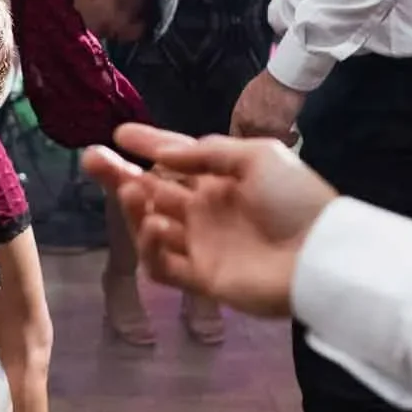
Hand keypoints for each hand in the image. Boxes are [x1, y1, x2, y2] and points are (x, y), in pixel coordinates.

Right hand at [83, 126, 334, 317]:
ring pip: (150, 226)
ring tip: (132, 191)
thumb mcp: (258, 156)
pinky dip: (151, 246)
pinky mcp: (201, 278)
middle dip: (120, 175)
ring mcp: (202, 245)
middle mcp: (205, 210)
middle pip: (152, 191)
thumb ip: (207, 153)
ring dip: (134, 209)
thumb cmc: (294, 199)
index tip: (119, 134)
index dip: (148, 146)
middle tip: (91, 159)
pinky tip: (155, 226)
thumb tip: (162, 156)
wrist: (320, 255)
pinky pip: (163, 265)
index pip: (176, 159)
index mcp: (221, 179)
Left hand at [229, 70, 304, 143]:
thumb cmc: (270, 82)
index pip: (235, 137)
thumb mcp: (248, 98)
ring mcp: (263, 128)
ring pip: (269, 143)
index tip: (254, 143)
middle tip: (273, 139)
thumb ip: (245, 115)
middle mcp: (248, 123)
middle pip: (252, 142)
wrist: (285, 75)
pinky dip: (291, 139)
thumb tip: (247, 126)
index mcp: (239, 115)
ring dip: (278, 140)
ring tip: (285, 135)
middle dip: (263, 142)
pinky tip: (293, 134)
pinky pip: (285, 141)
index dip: (246, 141)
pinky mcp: (279, 129)